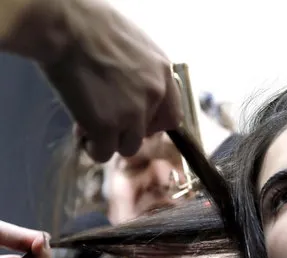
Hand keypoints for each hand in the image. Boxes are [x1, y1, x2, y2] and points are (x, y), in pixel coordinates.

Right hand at [38, 0, 181, 161]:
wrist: (65, 26)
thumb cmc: (90, 26)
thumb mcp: (134, 46)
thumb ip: (142, 73)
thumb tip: (134, 93)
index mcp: (163, 72)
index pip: (173, 114)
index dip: (152, 120)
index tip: (135, 119)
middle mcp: (155, 94)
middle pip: (151, 132)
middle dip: (130, 130)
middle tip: (109, 119)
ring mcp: (133, 112)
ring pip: (129, 146)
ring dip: (110, 140)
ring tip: (91, 125)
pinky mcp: (107, 126)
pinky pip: (104, 153)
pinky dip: (93, 148)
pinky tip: (83, 134)